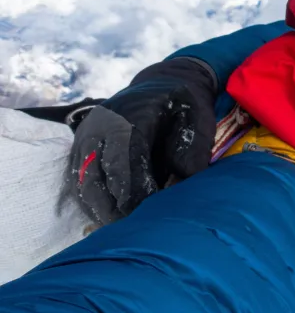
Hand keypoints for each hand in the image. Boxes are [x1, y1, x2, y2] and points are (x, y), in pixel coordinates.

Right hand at [67, 57, 217, 223]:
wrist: (164, 82)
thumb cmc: (185, 105)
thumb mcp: (198, 120)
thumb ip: (193, 151)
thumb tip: (183, 183)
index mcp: (129, 119)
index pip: (124, 164)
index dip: (134, 193)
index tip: (149, 213)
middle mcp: (100, 128)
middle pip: (96, 178)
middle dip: (114, 209)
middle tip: (134, 230)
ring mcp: (86, 138)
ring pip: (82, 184)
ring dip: (100, 209)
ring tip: (121, 229)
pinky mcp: (81, 147)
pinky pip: (78, 181)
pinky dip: (92, 201)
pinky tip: (110, 217)